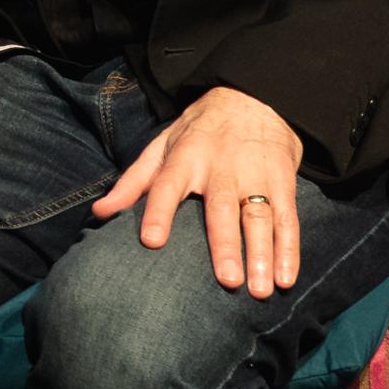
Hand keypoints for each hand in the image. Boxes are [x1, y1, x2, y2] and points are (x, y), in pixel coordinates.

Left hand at [91, 86, 303, 298]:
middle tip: (227, 280)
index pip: (166, 185)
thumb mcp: (161, 146)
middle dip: (224, 244)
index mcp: (185, 157)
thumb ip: (133, 182)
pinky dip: (289, 249)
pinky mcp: (282, 181)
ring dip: (261, 254)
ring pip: (258, 216)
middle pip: (221, 207)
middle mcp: (220, 166)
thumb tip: (100, 213)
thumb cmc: (198, 131)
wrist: (254, 98)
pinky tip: (286, 277)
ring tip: (260, 290)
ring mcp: (254, 174)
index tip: (151, 241)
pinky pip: (287, 218)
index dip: (158, 212)